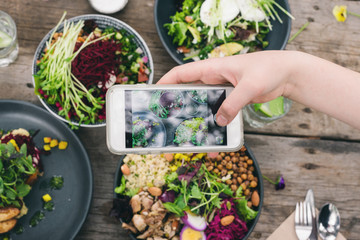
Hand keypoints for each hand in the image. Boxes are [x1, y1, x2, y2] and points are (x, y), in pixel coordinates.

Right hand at [158, 50, 294, 125]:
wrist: (288, 73)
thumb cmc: (269, 70)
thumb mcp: (250, 86)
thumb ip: (234, 103)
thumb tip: (219, 122)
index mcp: (213, 68)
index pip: (182, 73)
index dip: (165, 82)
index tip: (153, 94)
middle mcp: (214, 78)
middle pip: (189, 91)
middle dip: (177, 105)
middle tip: (167, 120)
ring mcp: (222, 89)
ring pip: (202, 103)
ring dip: (196, 116)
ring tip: (187, 133)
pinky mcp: (231, 98)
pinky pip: (217, 110)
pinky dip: (212, 121)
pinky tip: (212, 134)